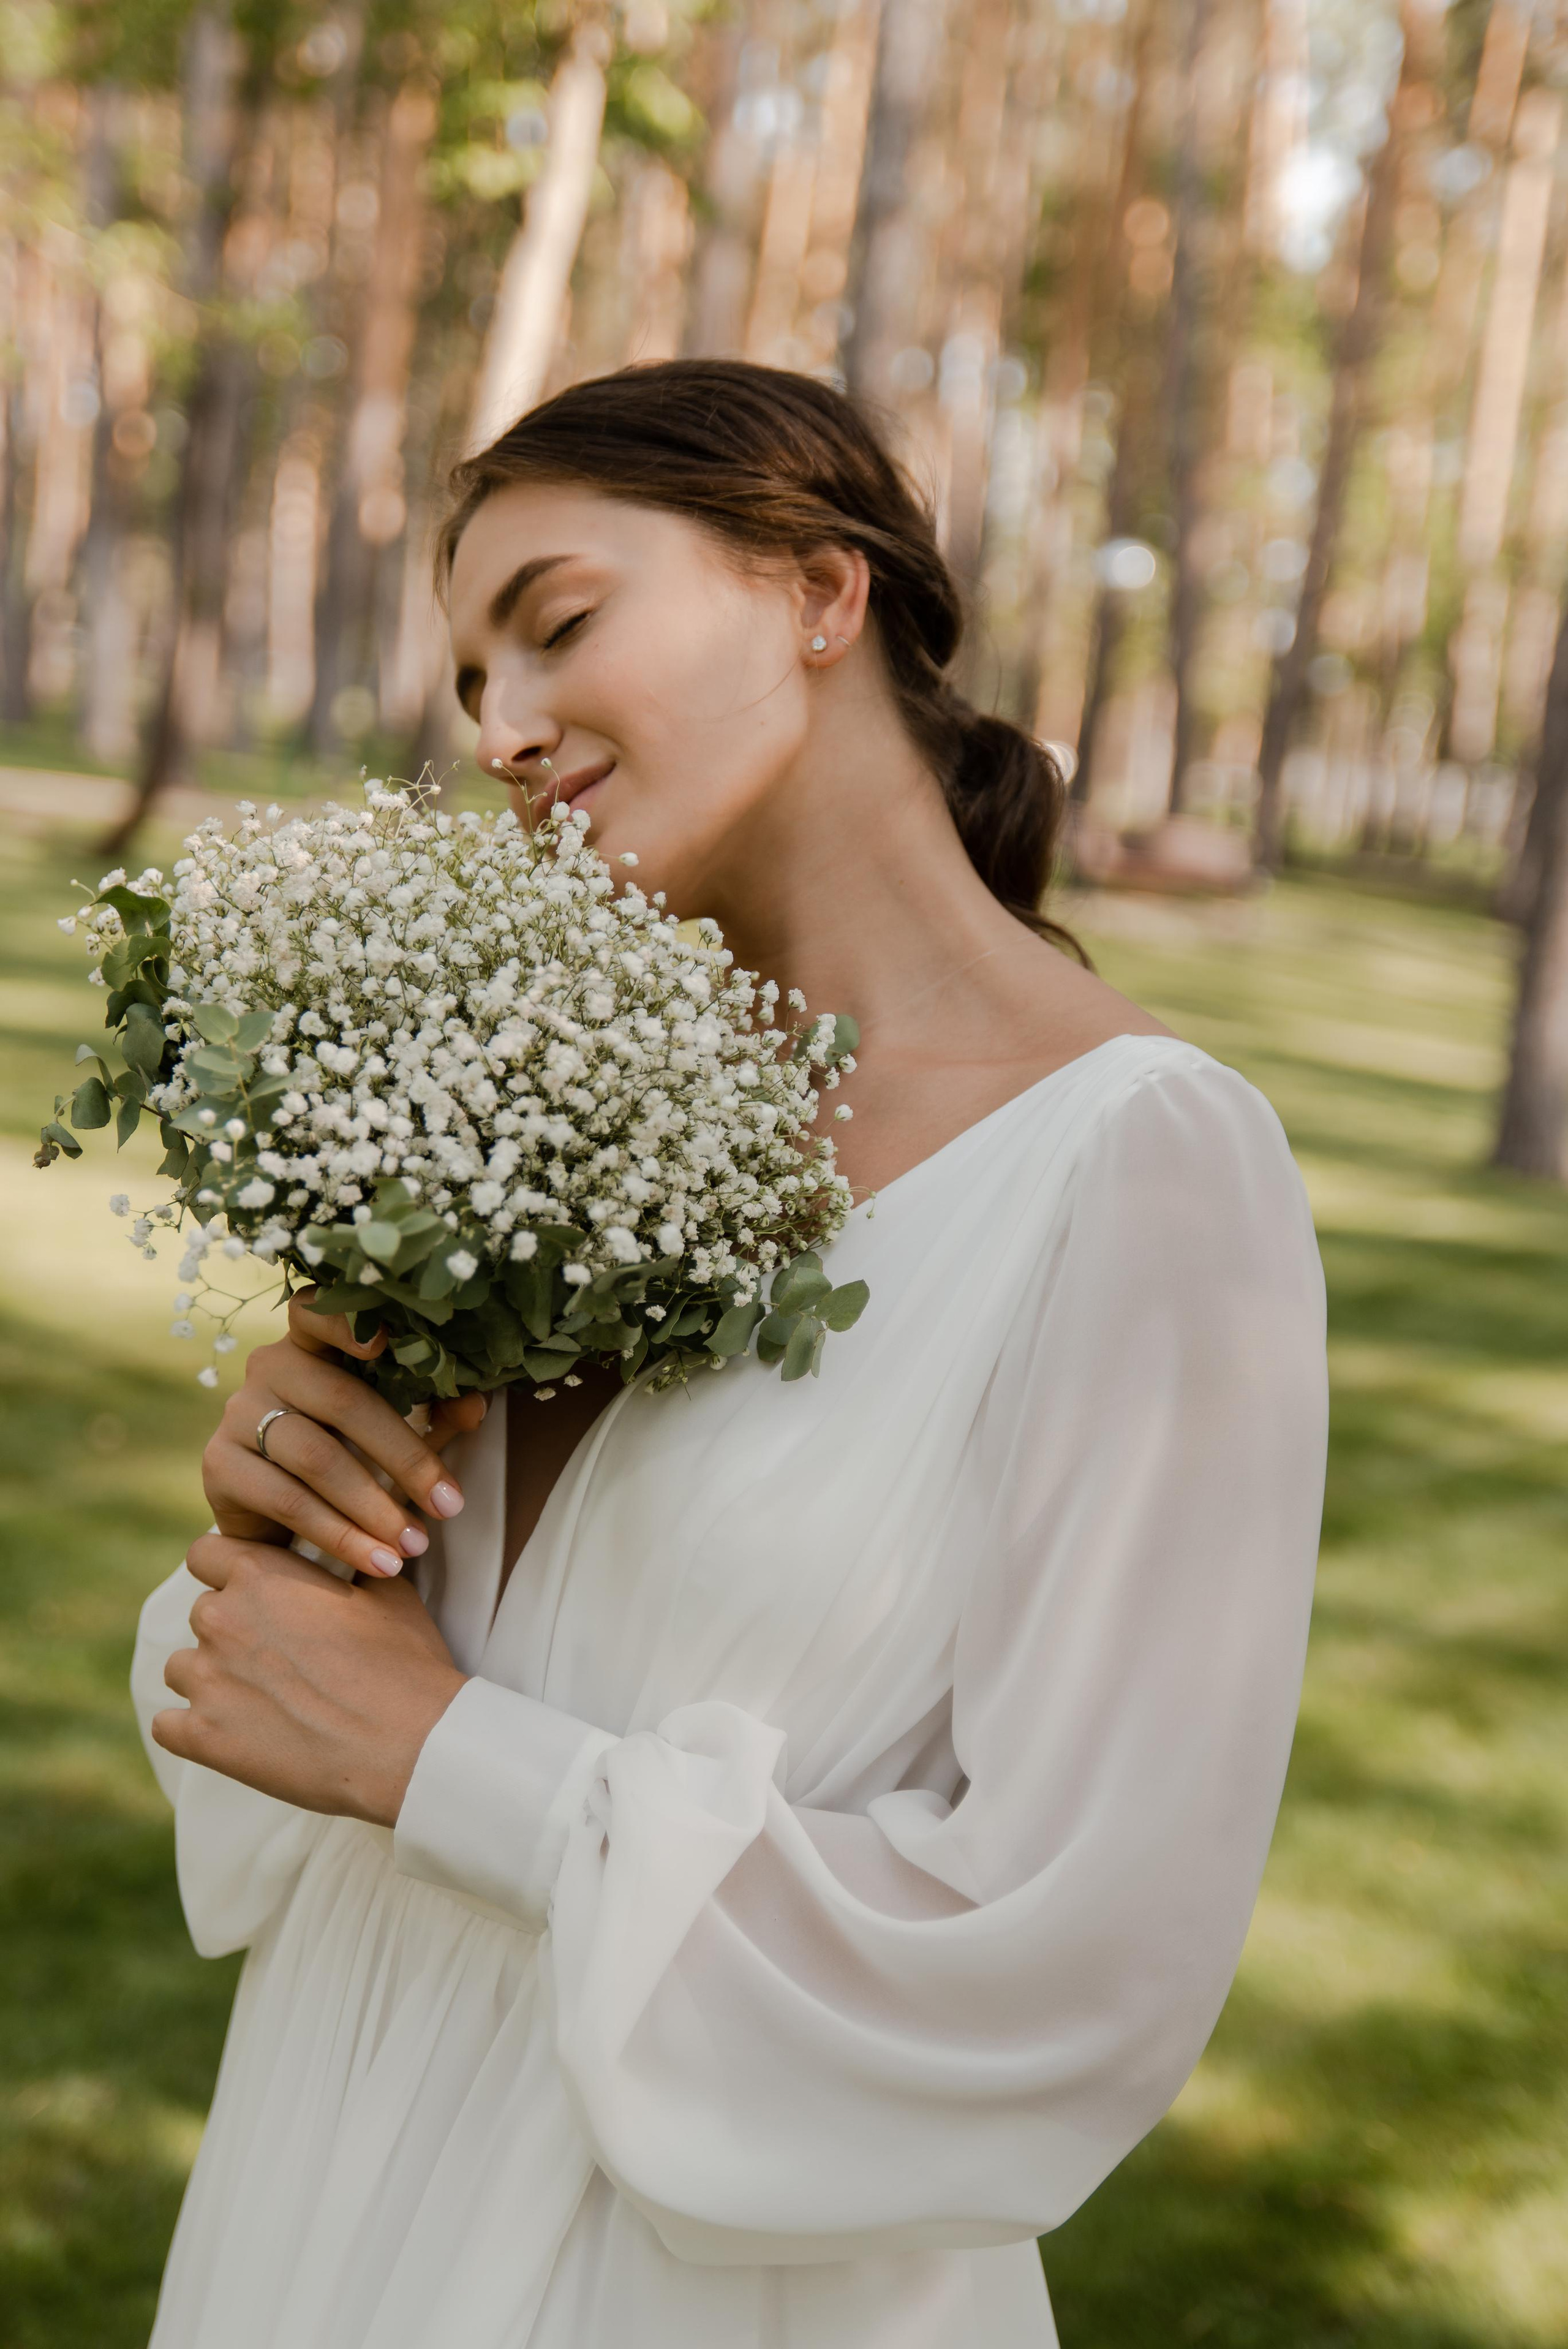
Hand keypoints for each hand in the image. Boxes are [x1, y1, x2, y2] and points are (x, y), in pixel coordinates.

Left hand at [153, 1533, 467, 1825]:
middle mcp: (222, 1618)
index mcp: (262, 1574)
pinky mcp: (202, 1737)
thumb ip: (348, 1565)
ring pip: (183, 1668)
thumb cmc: (405, 1665)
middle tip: (278, 1655)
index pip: (205, 1553)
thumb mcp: (388, 1592)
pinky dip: (194, 1729)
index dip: (228, 1570)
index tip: (254, 1591)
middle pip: (202, 1613)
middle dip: (232, 1629)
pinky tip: (234, 1734)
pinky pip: (167, 1726)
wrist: (409, 1745)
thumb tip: (351, 1552)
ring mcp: (207, 1680)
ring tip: (263, 1699)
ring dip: (213, 1678)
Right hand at [202, 1290, 489, 1578]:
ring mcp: (238, 1415)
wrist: (273, 1516)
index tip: (386, 1344)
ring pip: (318, 1458)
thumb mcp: (393, 1431)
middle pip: (343, 1402)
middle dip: (405, 1458)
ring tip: (417, 1545)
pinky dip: (341, 1536)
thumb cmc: (346, 1454)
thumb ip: (433, 1413)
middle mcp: (268, 1369)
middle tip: (449, 1506)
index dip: (346, 1324)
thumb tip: (476, 1406)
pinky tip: (379, 1562)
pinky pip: (288, 1501)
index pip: (317, 1312)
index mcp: (311, 1344)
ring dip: (375, 1507)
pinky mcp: (220, 1466)